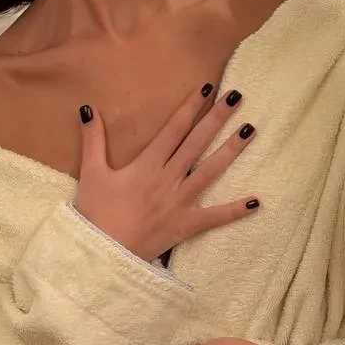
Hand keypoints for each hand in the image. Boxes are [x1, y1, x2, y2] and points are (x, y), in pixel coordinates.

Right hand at [73, 86, 258, 261]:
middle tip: (236, 96)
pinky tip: (256, 201)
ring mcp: (180, 202)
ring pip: (210, 171)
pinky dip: (235, 210)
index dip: (190, 107)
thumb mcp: (91, 173)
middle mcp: (168, 178)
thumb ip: (93, 140)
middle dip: (217, 118)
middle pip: (197, 142)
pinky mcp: (185, 225)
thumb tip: (89, 108)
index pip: (174, 129)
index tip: (207, 88)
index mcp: (147, 164)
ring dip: (231, 150)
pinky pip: (214, 217)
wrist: (102, 256)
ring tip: (250, 130)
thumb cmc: (96, 213)